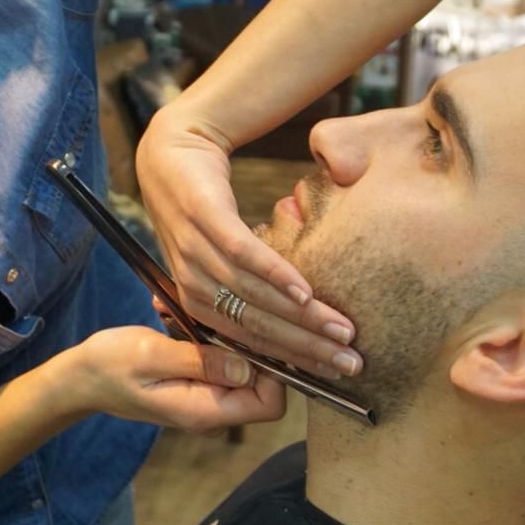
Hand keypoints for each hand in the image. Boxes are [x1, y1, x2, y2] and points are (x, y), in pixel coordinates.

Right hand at [74, 326, 285, 432]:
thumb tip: (249, 368)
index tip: (249, 334)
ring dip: (224, 338)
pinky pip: (219, 363)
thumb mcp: (151, 355)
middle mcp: (211, 412)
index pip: (269, 404)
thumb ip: (201, 362)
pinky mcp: (197, 385)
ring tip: (188, 314)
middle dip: (248, 346)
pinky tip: (178, 320)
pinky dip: (207, 339)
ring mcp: (204, 400)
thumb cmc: (109, 365)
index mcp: (203, 410)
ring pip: (242, 370)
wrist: (80, 378)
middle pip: (262, 387)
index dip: (272, 371)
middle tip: (219, 313)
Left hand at [135, 107, 361, 379]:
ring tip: (341, 330)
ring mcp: (194, 249)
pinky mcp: (204, 216)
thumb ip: (245, 289)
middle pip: (255, 326)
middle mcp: (192, 282)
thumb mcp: (218, 256)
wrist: (174, 150)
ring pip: (253, 295)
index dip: (293, 360)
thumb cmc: (205, 207)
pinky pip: (242, 253)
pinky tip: (304, 291)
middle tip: (351, 362)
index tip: (334, 374)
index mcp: (196, 299)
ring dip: (301, 318)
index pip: (249, 340)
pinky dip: (275, 274)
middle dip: (306, 349)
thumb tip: (293, 320)